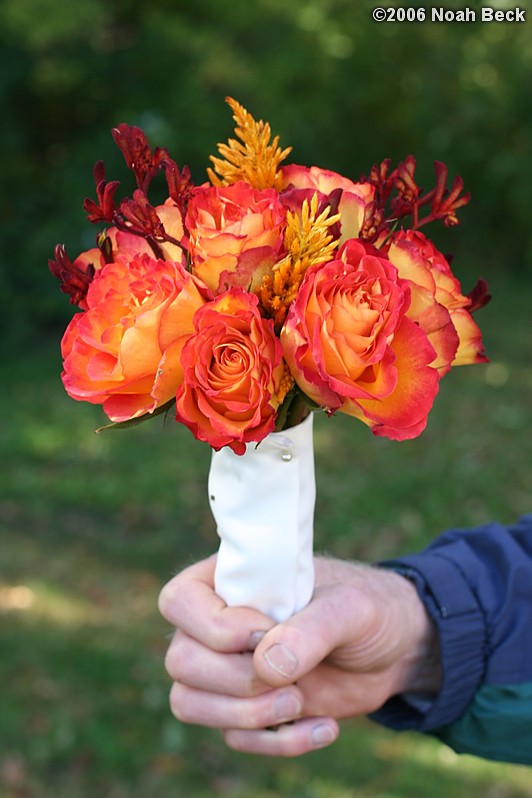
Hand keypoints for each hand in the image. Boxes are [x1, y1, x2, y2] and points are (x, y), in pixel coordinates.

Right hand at [158, 555, 440, 756]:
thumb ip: (312, 628)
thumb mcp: (351, 608)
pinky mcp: (248, 707)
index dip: (214, 626)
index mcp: (230, 580)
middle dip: (235, 681)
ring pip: (189, 702)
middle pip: (181, 661)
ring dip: (245, 716)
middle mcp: (217, 624)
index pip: (178, 600)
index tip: (265, 631)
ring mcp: (228, 669)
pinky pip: (234, 737)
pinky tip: (324, 727)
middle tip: (290, 679)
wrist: (394, 648)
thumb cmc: (367, 608)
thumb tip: (266, 666)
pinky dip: (278, 742)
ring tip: (300, 704)